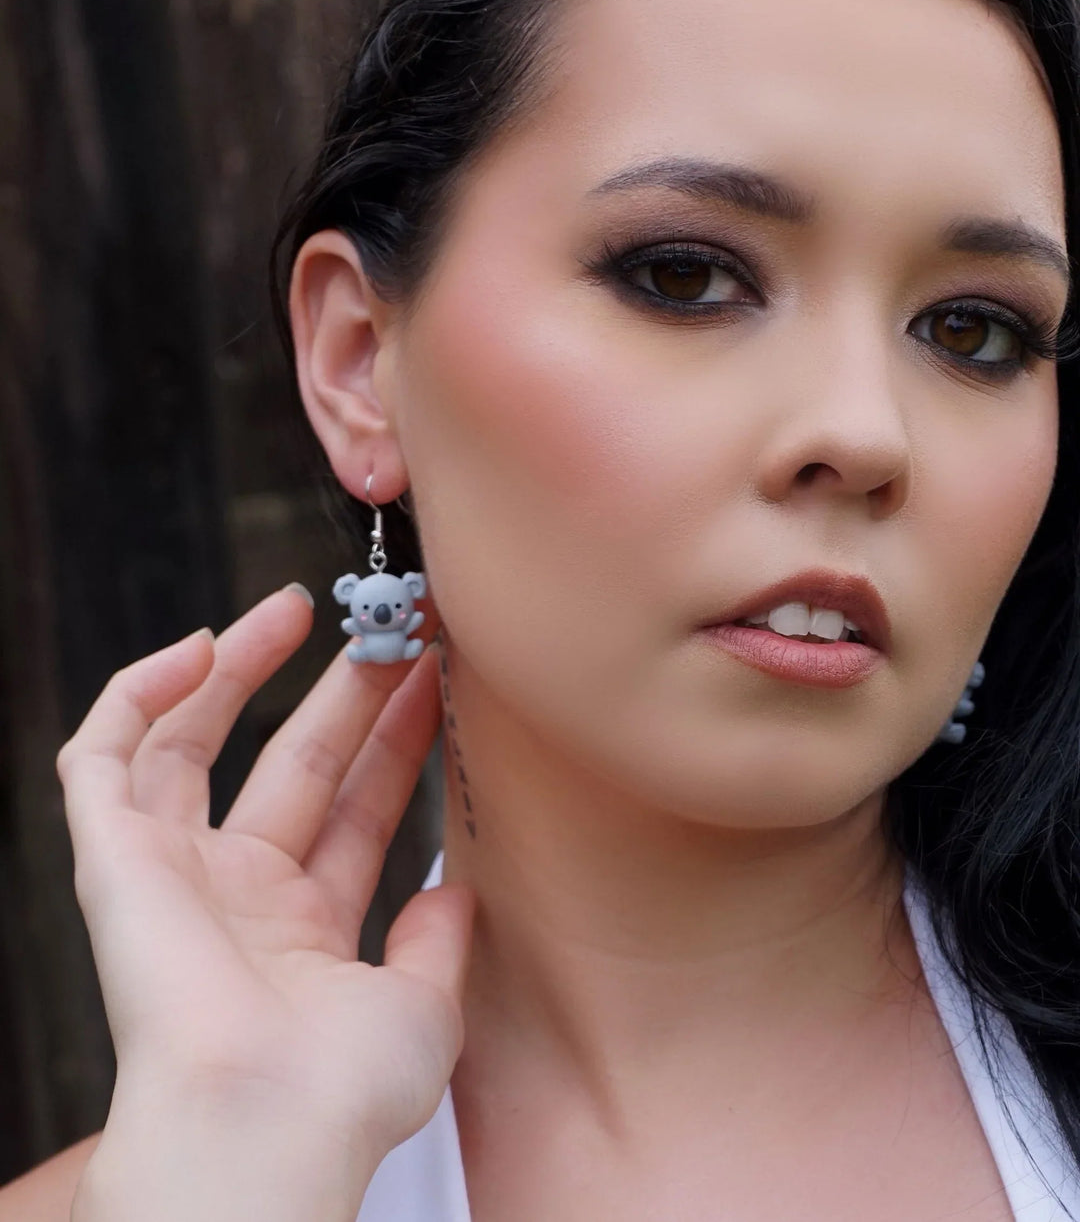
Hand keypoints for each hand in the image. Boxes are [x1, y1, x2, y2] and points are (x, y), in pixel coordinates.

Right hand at [57, 587, 471, 1221]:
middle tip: (394, 628)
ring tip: (300, 606)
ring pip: (196, 745)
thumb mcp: (423, 1007)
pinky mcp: (111, 855)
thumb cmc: (341, 1089)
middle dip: (344, 693)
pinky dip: (137, 696)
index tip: (438, 676)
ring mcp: (170, 872)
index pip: (355, 811)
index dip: (394, 741)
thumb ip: (438, 941)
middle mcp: (234, 896)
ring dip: (244, 672)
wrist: (263, 1124)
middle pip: (291, 764)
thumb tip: (457, 888)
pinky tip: (198, 647)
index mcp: (302, 932)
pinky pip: (101, 755)